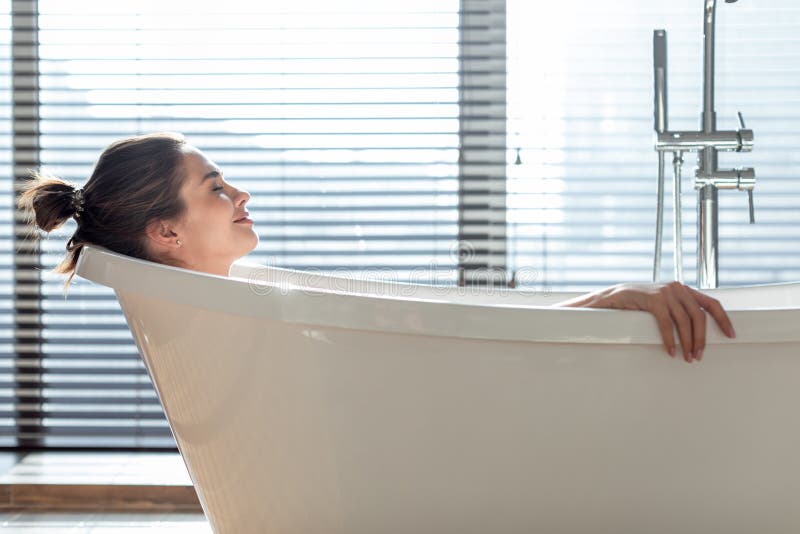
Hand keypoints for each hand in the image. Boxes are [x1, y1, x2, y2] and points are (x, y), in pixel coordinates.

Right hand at [557, 281, 735, 361]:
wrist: (612, 297)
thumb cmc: (637, 305)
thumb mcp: (663, 304)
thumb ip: (678, 310)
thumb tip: (697, 331)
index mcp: (683, 289)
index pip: (711, 303)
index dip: (723, 320)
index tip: (731, 336)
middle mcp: (677, 287)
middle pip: (699, 316)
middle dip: (702, 339)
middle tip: (699, 356)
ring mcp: (665, 292)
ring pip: (686, 321)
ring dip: (688, 342)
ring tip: (686, 357)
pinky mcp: (653, 299)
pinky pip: (667, 323)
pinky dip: (670, 339)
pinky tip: (671, 351)